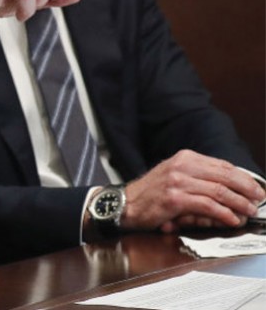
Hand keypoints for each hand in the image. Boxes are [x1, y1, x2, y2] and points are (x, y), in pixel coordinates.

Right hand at [121, 150, 264, 232]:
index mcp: (184, 158)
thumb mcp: (175, 177)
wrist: (124, 204)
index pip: (222, 165)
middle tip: (258, 199)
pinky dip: (223, 213)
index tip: (255, 187)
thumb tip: (230, 190)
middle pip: (224, 176)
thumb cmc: (150, 194)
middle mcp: (182, 166)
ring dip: (239, 203)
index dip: (243, 177)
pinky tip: (231, 219)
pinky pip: (207, 205)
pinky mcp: (175, 199)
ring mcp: (177, 181)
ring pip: (219, 191)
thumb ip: (199, 179)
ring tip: (249, 211)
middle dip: (246, 188)